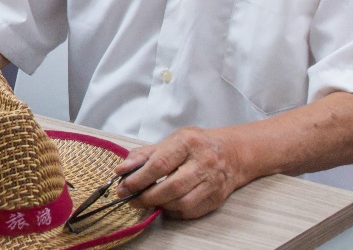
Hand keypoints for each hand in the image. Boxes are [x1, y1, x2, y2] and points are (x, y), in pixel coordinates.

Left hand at [115, 126, 244, 219]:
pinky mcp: (217, 198)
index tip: (123, 187)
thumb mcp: (170, 140)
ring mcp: (213, 182)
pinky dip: (174, 211)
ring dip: (159, 205)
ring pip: (181, 203)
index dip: (138, 179)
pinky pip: (191, 211)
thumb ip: (144, 155)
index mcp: (187, 142)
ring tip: (146, 201)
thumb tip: (122, 171)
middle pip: (171, 187)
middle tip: (132, 199)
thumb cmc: (195, 145)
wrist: (231, 152)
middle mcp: (203, 162)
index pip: (159, 164)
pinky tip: (165, 205)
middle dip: (147, 197)